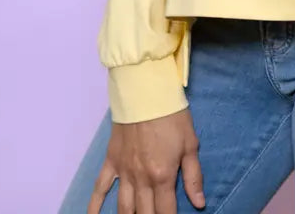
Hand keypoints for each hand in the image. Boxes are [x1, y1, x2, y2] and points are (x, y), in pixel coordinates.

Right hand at [88, 108, 204, 213]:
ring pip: (123, 208)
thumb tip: (199, 204)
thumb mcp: (190, 144)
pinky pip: (100, 188)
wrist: (146, 93)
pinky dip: (95, 206)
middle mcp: (141, 179)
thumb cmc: (172, 117)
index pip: (166, 212)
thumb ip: (193, 177)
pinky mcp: (111, 162)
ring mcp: (124, 172)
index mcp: (163, 176)